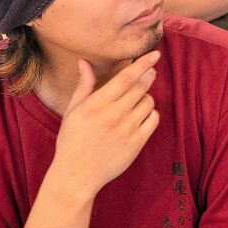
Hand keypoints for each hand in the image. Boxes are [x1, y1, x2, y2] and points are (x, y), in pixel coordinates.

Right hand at [49, 53, 160, 195]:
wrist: (77, 174)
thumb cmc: (72, 140)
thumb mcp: (74, 110)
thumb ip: (84, 85)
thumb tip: (85, 62)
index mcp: (97, 104)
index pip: (126, 77)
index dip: (142, 63)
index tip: (155, 54)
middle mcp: (114, 115)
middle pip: (141, 86)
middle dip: (148, 76)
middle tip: (149, 72)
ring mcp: (127, 129)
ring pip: (148, 102)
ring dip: (145, 97)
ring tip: (135, 102)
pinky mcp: (137, 143)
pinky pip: (153, 120)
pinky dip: (150, 114)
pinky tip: (140, 116)